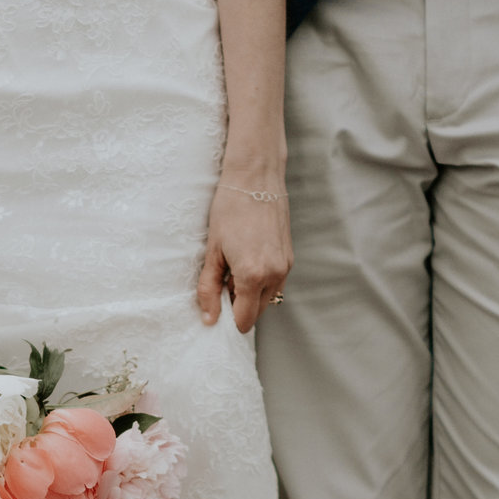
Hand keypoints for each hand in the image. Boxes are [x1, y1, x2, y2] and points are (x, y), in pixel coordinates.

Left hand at [195, 175, 291, 332]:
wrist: (255, 177)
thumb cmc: (228, 210)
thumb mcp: (213, 251)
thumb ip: (209, 288)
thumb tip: (209, 319)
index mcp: (253, 275)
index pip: (244, 320)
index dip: (228, 319)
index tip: (215, 306)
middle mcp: (274, 275)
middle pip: (257, 312)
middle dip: (239, 306)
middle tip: (222, 282)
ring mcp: (285, 266)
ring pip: (268, 298)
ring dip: (250, 294)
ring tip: (234, 267)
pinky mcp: (289, 257)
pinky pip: (275, 282)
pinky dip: (261, 281)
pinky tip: (247, 259)